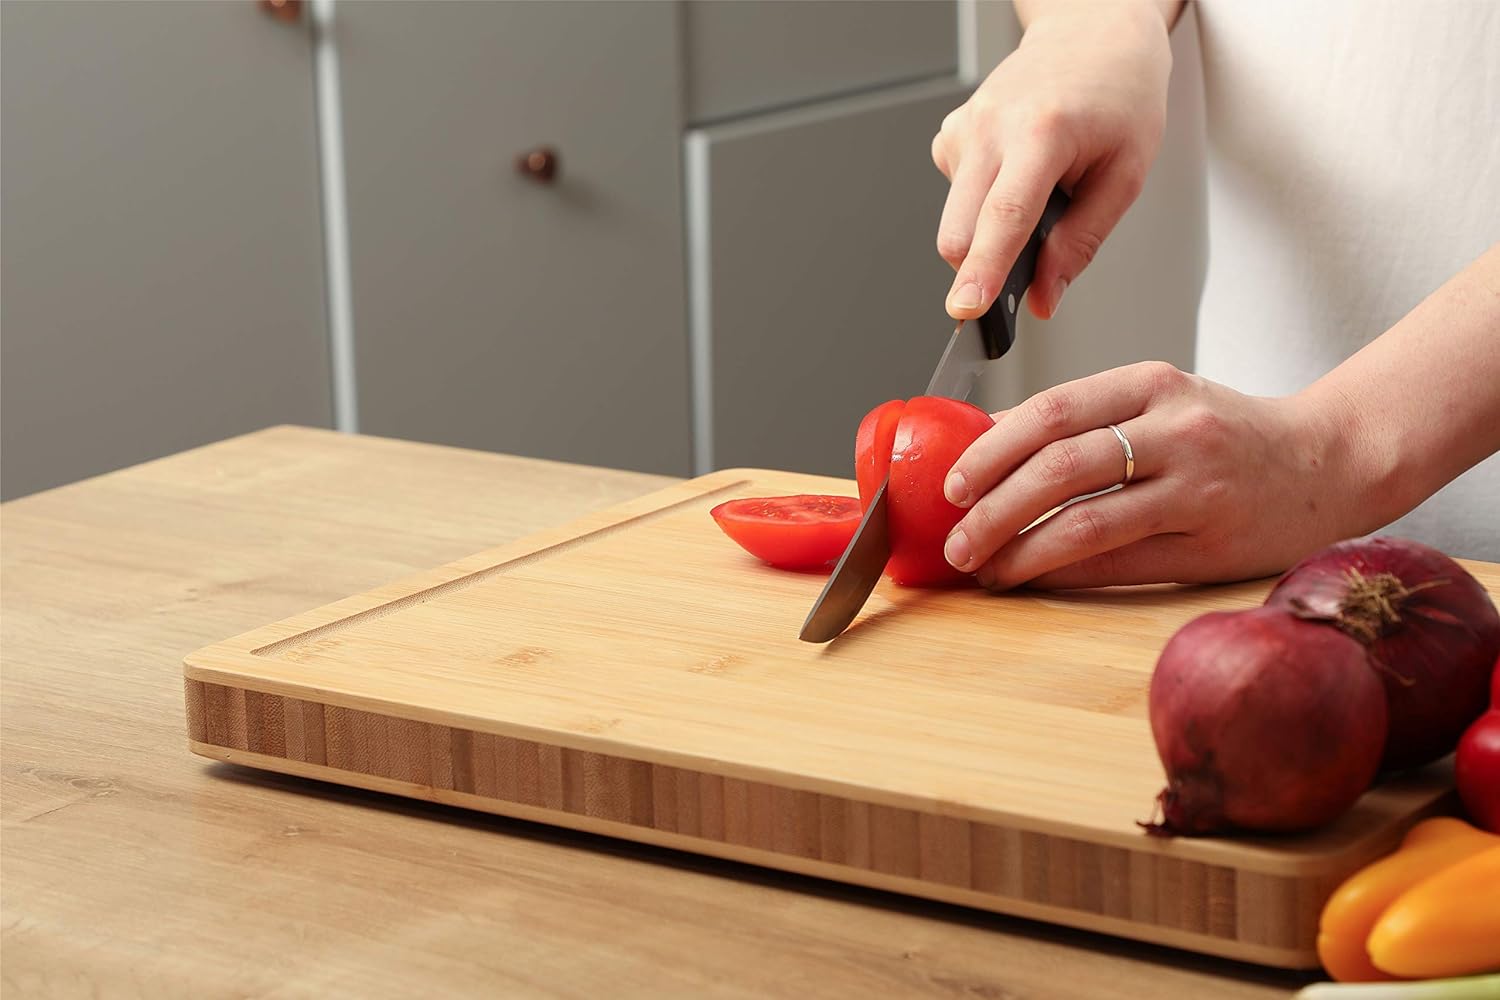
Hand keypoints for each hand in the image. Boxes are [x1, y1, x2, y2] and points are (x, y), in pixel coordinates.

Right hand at [932, 1, 1172, 319]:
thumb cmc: (1119, 94)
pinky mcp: (950, 133)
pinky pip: (956, 198)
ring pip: (955, 220)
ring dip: (988, 232)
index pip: (1004, 216)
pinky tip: (1016, 174)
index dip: (984, 271)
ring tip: (1037, 194)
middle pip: (959, 232)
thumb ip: (1081, 242)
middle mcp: (991, 126)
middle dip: (982, 267)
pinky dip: (983, 205)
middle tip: (1026, 268)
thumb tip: (1045, 298)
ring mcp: (964, 126)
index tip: (967, 309)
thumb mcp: (1124, 174)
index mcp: (1041, 132)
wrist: (1094, 33)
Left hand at [939, 362, 1372, 589]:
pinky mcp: (1210, 542)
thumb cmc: (1228, 434)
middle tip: (956, 538)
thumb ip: (1085, 419)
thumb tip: (986, 444)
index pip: (1052, 410)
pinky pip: (1119, 562)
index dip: (990, 450)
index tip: (951, 484)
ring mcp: (1197, 488)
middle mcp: (1176, 429)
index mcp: (1152, 383)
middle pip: (1059, 467)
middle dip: (992, 508)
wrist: (1330, 462)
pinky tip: (1032, 581)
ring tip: (983, 568)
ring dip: (1020, 551)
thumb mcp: (1160, 401)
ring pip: (1085, 522)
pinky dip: (1064, 574)